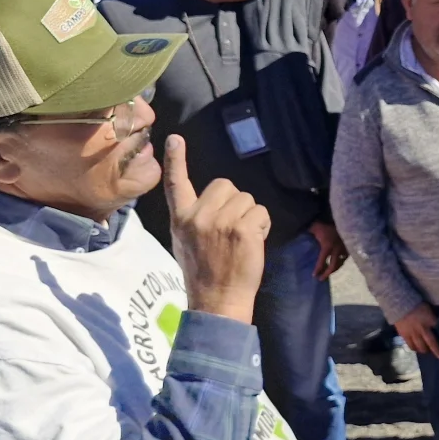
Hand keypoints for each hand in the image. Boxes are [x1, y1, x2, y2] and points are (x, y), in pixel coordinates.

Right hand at [164, 136, 269, 322]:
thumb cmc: (204, 272)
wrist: (217, 300)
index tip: (175, 138)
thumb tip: (211, 202)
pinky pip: (261, 213)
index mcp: (181, 218)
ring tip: (240, 241)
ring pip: (247, 199)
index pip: (175, 183)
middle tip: (230, 230)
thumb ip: (195, 217)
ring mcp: (220, 221)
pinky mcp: (242, 228)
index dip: (176, 160)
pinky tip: (252, 244)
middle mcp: (197, 216)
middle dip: (234, 202)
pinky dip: (263, 227)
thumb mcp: (185, 241)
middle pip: (225, 184)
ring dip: (250, 216)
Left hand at [309, 220, 346, 280]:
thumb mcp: (315, 228)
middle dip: (327, 273)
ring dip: (335, 268)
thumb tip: (299, 236)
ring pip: (340, 263)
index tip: (314, 275)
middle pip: (333, 266)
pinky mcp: (349, 246)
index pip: (322, 261)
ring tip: (328, 272)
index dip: (318, 269)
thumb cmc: (325, 224)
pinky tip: (338, 263)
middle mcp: (337, 249)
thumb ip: (309, 233)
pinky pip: (345, 257)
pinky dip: (341, 261)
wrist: (342, 217)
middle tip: (321, 278)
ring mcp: (344, 248)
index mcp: (328, 246)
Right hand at [395, 304, 438, 357]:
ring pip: (420, 346)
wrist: (400, 304)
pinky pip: (410, 345)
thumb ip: (433, 317)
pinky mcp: (404, 335)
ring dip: (424, 350)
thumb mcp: (428, 309)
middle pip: (431, 343)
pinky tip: (416, 349)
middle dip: (436, 350)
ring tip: (426, 351)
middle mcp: (423, 329)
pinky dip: (414, 348)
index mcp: (430, 320)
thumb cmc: (416, 304)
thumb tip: (437, 324)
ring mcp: (413, 333)